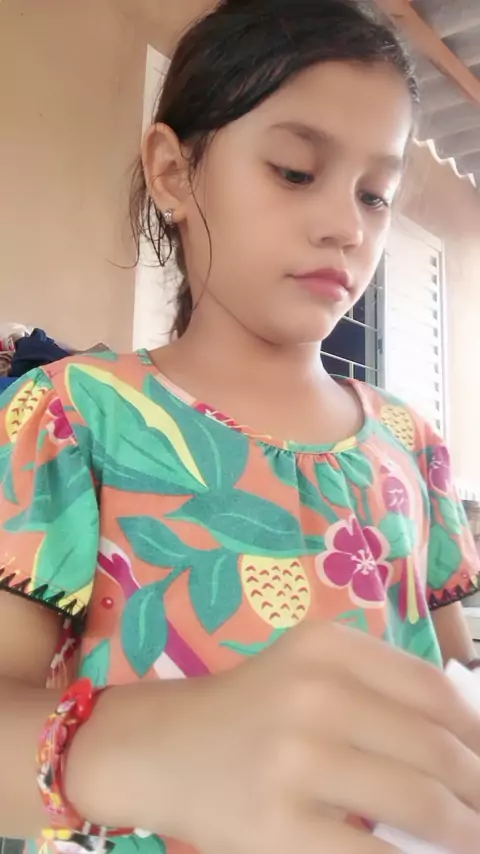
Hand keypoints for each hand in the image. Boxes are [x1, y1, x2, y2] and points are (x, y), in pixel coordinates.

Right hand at [151, 621, 479, 853]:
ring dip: (466, 831)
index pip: (433, 690)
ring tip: (474, 838)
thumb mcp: (310, 671)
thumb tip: (468, 741)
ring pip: (419, 803)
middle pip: (435, 748)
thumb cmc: (250, 708)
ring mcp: (294, 761)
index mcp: (325, 647)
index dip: (478, 733)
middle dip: (479, 787)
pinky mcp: (278, 827)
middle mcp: (312, 693)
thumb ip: (379, 689)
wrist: (161, 748)